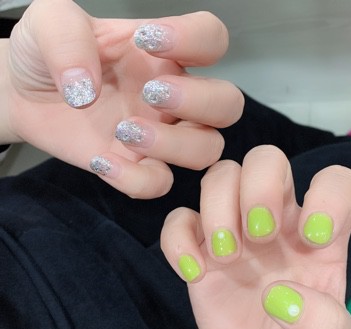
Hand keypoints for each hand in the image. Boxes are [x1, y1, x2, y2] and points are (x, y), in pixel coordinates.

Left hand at [5, 0, 242, 197]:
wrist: (24, 96)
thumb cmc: (45, 56)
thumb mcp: (49, 24)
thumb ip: (67, 40)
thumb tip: (87, 91)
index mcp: (163, 54)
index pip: (211, 39)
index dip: (196, 40)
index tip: (147, 41)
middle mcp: (173, 97)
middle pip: (228, 105)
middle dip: (199, 102)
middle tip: (151, 94)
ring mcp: (160, 135)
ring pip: (207, 150)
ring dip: (174, 145)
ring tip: (124, 130)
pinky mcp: (137, 166)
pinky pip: (159, 183)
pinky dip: (135, 179)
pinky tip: (101, 160)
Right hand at [161, 145, 350, 328]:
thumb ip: (326, 328)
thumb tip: (279, 296)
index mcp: (319, 233)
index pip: (336, 181)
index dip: (328, 194)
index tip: (312, 238)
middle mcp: (277, 219)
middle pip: (266, 158)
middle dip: (260, 188)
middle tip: (259, 235)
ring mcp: (235, 228)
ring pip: (220, 175)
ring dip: (219, 208)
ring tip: (226, 256)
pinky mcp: (198, 246)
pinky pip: (178, 219)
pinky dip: (178, 240)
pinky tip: (195, 273)